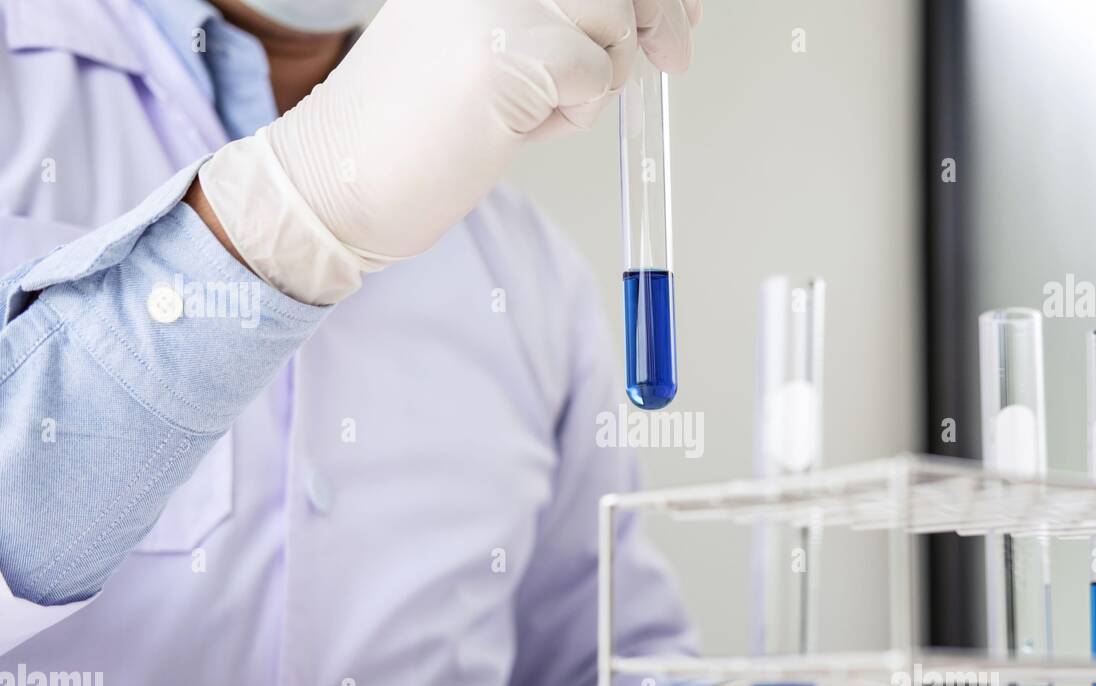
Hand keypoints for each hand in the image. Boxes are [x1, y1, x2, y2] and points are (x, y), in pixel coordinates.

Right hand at [197, 0, 702, 302]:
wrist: (337, 180)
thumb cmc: (412, 125)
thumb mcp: (492, 45)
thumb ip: (561, 16)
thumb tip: (664, 11)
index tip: (680, 12)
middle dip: (661, 14)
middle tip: (675, 56)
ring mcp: (498, 0)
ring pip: (615, 23)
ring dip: (598, 76)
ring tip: (528, 106)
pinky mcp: (513, 53)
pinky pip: (596, 76)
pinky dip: (572, 113)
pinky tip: (512, 127)